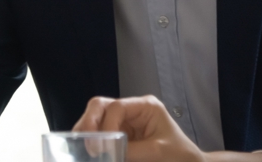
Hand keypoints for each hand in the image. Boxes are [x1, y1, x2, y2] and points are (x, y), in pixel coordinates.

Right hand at [73, 96, 204, 161]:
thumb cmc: (179, 155)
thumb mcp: (157, 151)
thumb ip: (131, 151)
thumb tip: (107, 154)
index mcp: (146, 106)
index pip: (117, 108)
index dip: (106, 125)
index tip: (102, 147)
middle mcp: (132, 109)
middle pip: (101, 106)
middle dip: (89, 122)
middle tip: (85, 144)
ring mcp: (124, 121)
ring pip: (96, 117)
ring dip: (87, 131)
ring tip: (82, 148)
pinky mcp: (120, 134)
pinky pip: (100, 132)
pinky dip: (92, 140)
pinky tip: (88, 150)